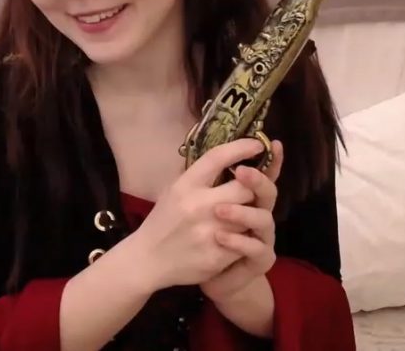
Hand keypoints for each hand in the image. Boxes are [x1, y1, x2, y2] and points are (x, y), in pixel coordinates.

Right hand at [126, 138, 265, 291]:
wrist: (147, 260)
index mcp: (186, 185)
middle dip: (251, 189)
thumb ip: (196, 174)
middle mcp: (198, 205)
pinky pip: (245, 242)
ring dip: (250, 215)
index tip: (257, 145)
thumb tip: (225, 154)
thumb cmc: (162, 221)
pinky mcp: (217, 255)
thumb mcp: (172, 190)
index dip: (241, 148)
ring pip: (250, 216)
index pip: (218, 158)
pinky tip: (236, 240)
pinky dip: (244, 239)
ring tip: (244, 216)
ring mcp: (209, 232)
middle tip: (249, 192)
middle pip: (244, 188)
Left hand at [201, 139, 281, 301]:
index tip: (263, 143)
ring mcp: (263, 237)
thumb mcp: (199, 206)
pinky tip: (220, 236)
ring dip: (242, 211)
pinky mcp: (261, 259)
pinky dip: (238, 240)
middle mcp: (259, 213)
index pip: (262, 173)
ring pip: (264, 218)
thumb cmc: (200, 239)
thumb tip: (200, 149)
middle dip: (256, 179)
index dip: (268, 158)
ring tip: (219, 210)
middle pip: (268, 191)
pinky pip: (255, 248)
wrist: (208, 278)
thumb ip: (206, 181)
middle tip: (240, 172)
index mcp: (246, 197)